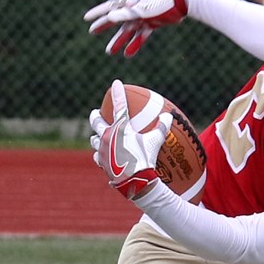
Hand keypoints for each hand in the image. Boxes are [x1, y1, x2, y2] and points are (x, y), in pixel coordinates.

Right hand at [84, 0, 188, 56]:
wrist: (181, 2)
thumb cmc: (161, 2)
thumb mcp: (143, 8)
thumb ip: (127, 13)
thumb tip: (110, 16)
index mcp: (129, 2)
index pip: (110, 7)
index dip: (97, 13)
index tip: (86, 18)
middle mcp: (134, 9)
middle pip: (116, 19)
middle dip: (104, 26)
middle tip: (92, 32)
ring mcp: (143, 16)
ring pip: (128, 31)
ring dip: (119, 41)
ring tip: (109, 52)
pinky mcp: (152, 23)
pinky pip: (141, 35)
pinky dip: (135, 44)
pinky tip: (128, 54)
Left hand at [89, 80, 171, 198]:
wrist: (135, 180)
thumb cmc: (146, 159)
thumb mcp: (156, 142)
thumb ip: (162, 128)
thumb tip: (169, 116)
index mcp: (120, 127)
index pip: (119, 105)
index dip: (118, 93)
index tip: (115, 83)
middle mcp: (107, 136)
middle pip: (96, 122)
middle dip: (95, 116)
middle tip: (95, 113)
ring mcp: (102, 150)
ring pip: (94, 140)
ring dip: (96, 136)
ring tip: (98, 137)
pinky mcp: (101, 163)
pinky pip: (97, 156)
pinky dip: (100, 154)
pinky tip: (102, 156)